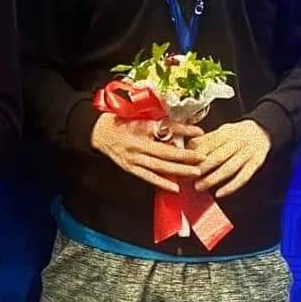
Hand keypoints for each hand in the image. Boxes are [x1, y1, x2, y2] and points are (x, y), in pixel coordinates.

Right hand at [90, 113, 204, 192]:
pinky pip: (148, 177)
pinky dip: (162, 183)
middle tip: (202, 158)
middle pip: (165, 152)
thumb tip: (180, 121)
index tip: (199, 132)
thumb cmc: (119, 120)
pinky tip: (175, 188)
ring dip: (178, 171)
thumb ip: (158, 118)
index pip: (165, 128)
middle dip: (185, 156)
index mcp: (140, 127)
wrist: (98, 132)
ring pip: (159, 166)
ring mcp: (133, 158)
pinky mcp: (130, 168)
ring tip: (195, 173)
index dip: (183, 130)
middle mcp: (137, 144)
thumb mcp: (138, 114)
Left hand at [190, 119, 270, 196]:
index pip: (209, 144)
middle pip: (218, 156)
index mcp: (226, 132)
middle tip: (189, 178)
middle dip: (202, 169)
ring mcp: (248, 153)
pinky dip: (231, 187)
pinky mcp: (256, 163)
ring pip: (229, 168)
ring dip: (213, 179)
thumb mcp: (221, 131)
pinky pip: (243, 177)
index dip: (196, 155)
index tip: (185, 164)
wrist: (263, 131)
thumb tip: (185, 149)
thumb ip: (205, 140)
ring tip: (199, 186)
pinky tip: (220, 193)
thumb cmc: (237, 134)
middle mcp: (238, 142)